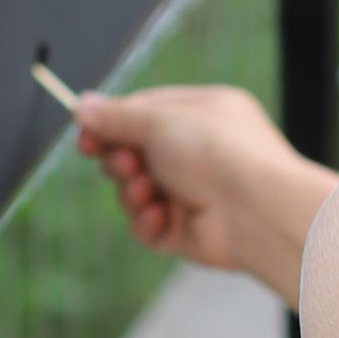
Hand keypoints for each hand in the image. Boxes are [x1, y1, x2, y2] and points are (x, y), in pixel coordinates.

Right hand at [74, 84, 337, 303]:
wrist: (257, 209)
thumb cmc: (219, 153)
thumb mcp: (160, 120)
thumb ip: (116, 117)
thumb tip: (81, 106)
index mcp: (203, 114)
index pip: (145, 113)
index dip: (111, 124)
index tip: (83, 133)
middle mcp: (200, 152)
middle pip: (136, 153)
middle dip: (121, 159)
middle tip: (122, 162)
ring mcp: (195, 193)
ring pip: (137, 191)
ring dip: (132, 191)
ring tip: (145, 189)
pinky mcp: (188, 231)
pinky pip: (149, 226)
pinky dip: (147, 221)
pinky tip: (159, 215)